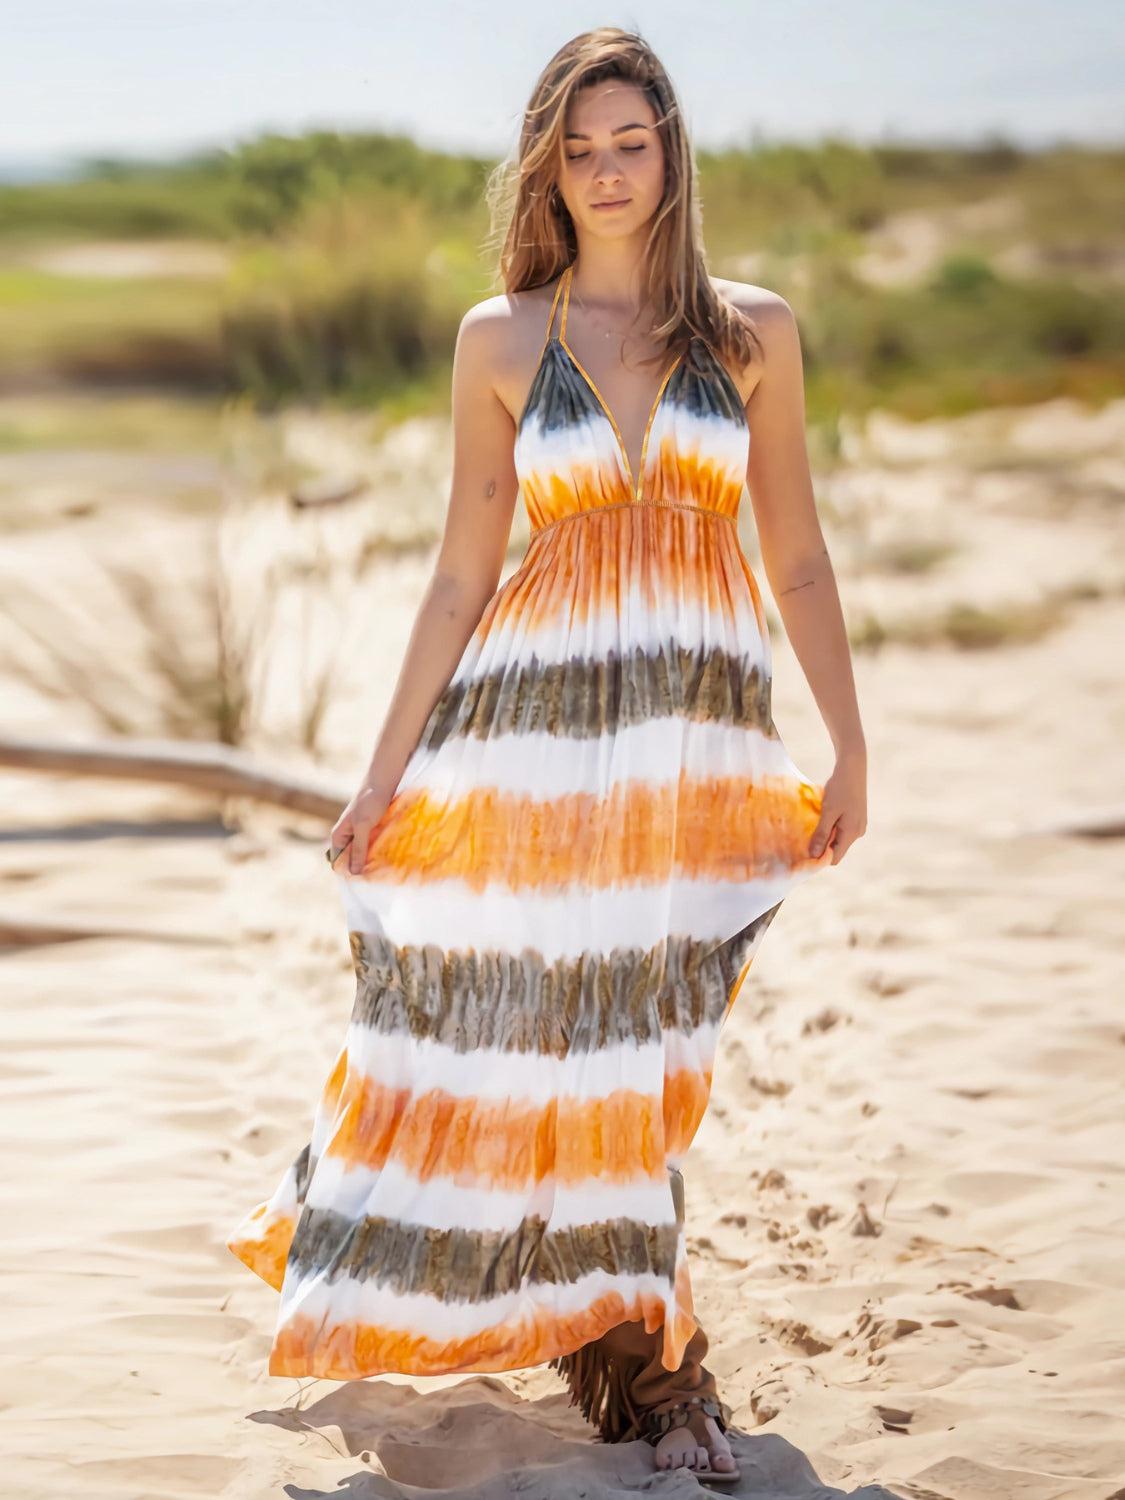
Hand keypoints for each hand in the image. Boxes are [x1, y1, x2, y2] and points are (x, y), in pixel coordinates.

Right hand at [328, 776, 395, 874]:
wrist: (384, 781)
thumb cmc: (370, 801)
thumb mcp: (363, 826)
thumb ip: (358, 848)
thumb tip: (353, 872)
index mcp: (338, 836)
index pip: (338, 862)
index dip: (348, 872)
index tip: (363, 882)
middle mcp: (347, 837)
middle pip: (352, 859)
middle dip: (362, 868)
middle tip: (377, 878)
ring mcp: (360, 834)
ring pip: (364, 853)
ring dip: (372, 860)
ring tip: (385, 870)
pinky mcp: (373, 830)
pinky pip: (374, 846)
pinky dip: (380, 852)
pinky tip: (389, 858)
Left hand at [808, 746, 866, 864]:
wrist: (853, 768)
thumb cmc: (840, 788)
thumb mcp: (828, 812)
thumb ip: (821, 834)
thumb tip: (814, 855)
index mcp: (852, 833)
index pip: (835, 858)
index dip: (819, 857)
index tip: (804, 848)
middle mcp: (858, 832)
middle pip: (836, 849)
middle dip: (821, 845)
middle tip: (805, 834)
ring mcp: (858, 825)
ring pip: (838, 838)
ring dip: (825, 834)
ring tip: (814, 821)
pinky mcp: (856, 818)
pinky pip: (841, 829)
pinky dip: (831, 826)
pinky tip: (823, 814)